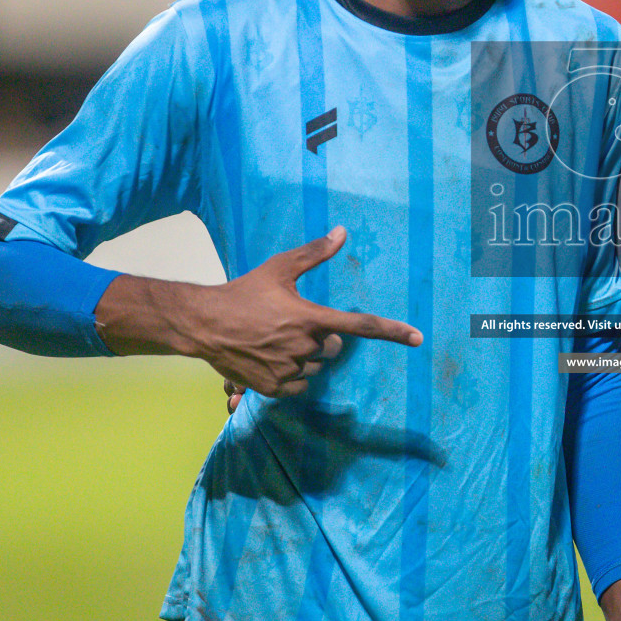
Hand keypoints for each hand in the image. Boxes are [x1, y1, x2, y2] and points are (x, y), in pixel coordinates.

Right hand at [188, 226, 419, 400]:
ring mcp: (289, 369)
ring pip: (316, 367)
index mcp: (310, 317)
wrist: (203, 323)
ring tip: (275, 339)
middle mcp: (304, 346)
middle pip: (334, 347)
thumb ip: (314, 253)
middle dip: (322, 338)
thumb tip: (342, 232)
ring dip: (305, 356)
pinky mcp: (274, 388)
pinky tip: (270, 358)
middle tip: (293, 324)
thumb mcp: (280, 268)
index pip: (361, 326)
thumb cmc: (243, 292)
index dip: (392, 331)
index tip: (418, 338)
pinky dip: (291, 375)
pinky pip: (299, 385)